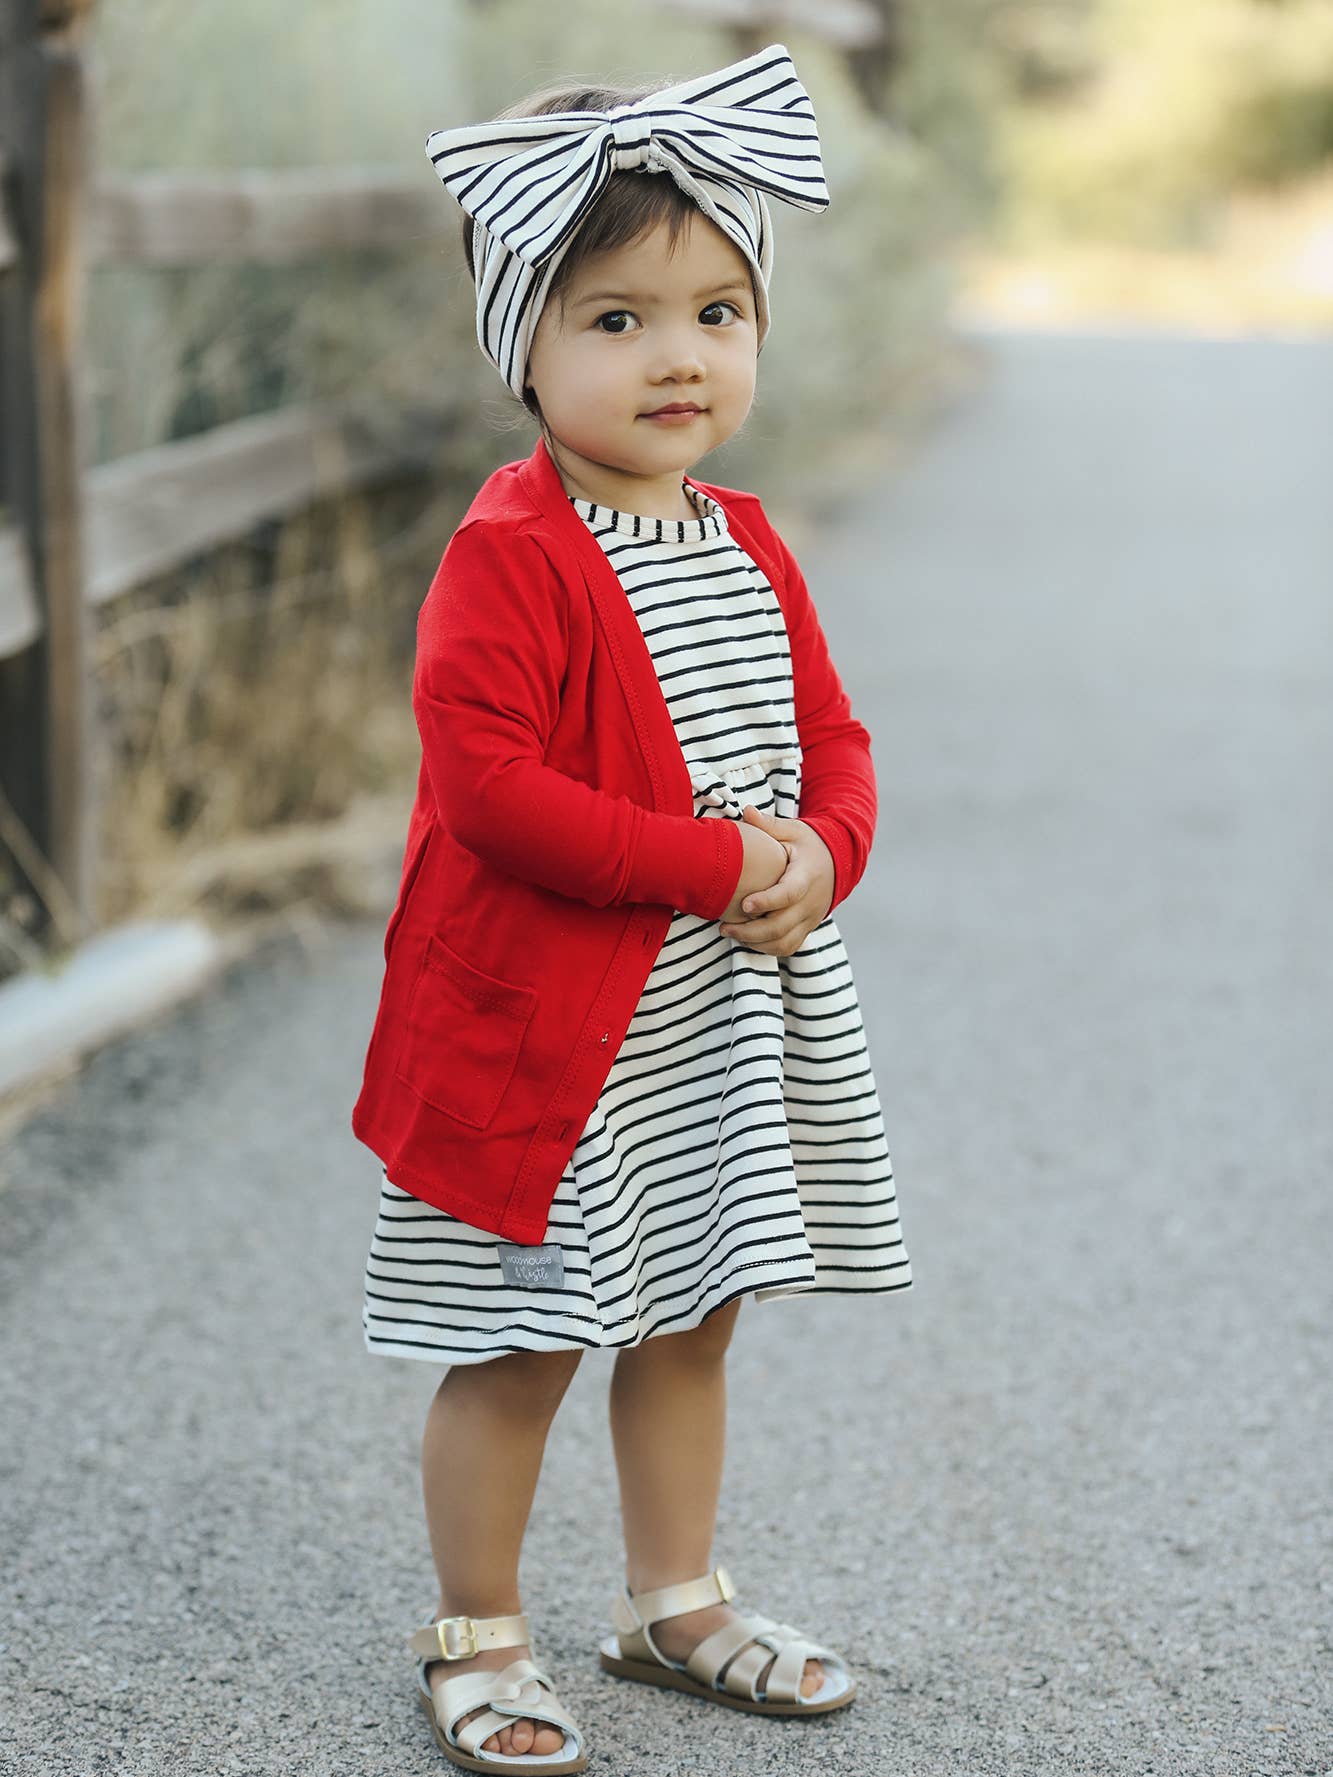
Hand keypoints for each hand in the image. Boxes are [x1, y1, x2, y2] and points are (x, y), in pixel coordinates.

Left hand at [718, 805, 834, 955]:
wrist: (838, 862)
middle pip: (782, 925)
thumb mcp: (793, 830)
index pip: (789, 893)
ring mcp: (810, 918)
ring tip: (730, 933)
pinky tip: (746, 940)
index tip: (744, 905)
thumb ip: (769, 825)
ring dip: (756, 944)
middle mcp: (811, 901)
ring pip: (785, 942)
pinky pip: (788, 947)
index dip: (768, 901)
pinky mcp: (807, 928)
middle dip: (751, 931)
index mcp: (806, 875)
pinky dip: (767, 949)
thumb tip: (746, 812)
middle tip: (724, 927)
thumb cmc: (808, 845)